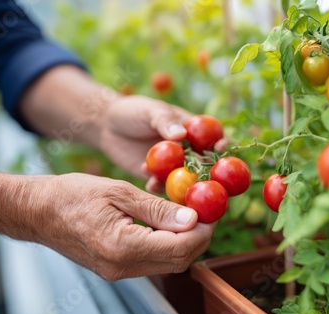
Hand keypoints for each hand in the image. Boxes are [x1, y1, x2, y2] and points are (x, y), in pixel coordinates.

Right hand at [21, 173, 214, 279]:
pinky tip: (169, 226)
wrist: (37, 211)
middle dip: (199, 238)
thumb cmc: (71, 195)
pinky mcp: (115, 269)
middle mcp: (122, 267)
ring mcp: (118, 272)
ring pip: (168, 264)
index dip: (203, 230)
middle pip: (179, 261)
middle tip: (206, 213)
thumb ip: (158, 209)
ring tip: (190, 216)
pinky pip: (152, 262)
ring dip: (185, 243)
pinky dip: (168, 245)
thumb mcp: (119, 192)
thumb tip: (193, 219)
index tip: (212, 211)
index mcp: (123, 246)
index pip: (181, 247)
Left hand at [99, 95, 227, 192]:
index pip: (214, 137)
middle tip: (204, 178)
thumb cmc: (133, 111)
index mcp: (192, 130)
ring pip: (187, 179)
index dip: (222, 143)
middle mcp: (187, 150)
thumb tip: (182, 134)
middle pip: (206, 164)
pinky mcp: (157, 177)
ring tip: (173, 184)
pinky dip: (161, 188)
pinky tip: (151, 184)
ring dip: (185, 185)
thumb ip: (164, 121)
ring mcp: (173, 166)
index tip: (220, 148)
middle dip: (208, 173)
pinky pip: (164, 186)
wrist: (106, 126)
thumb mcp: (149, 111)